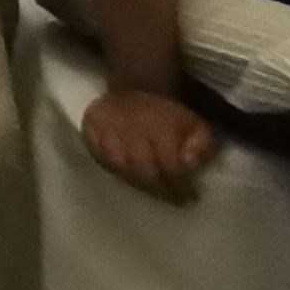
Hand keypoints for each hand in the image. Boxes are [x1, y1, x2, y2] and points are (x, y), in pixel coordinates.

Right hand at [80, 84, 218, 201]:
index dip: (181, 185)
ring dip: (137, 184)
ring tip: (152, 192)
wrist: (137, 89)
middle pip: (142, 169)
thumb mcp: (196, 125)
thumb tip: (189, 163)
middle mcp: (129, 125)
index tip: (190, 199)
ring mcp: (105, 127)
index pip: (169, 164)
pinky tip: (129, 177)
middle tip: (172, 200)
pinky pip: (99, 158)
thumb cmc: (169, 115)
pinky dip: (114, 171)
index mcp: (158, 123)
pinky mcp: (89, 128)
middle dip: (160, 190)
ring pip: (119, 166)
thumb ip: (200, 145)